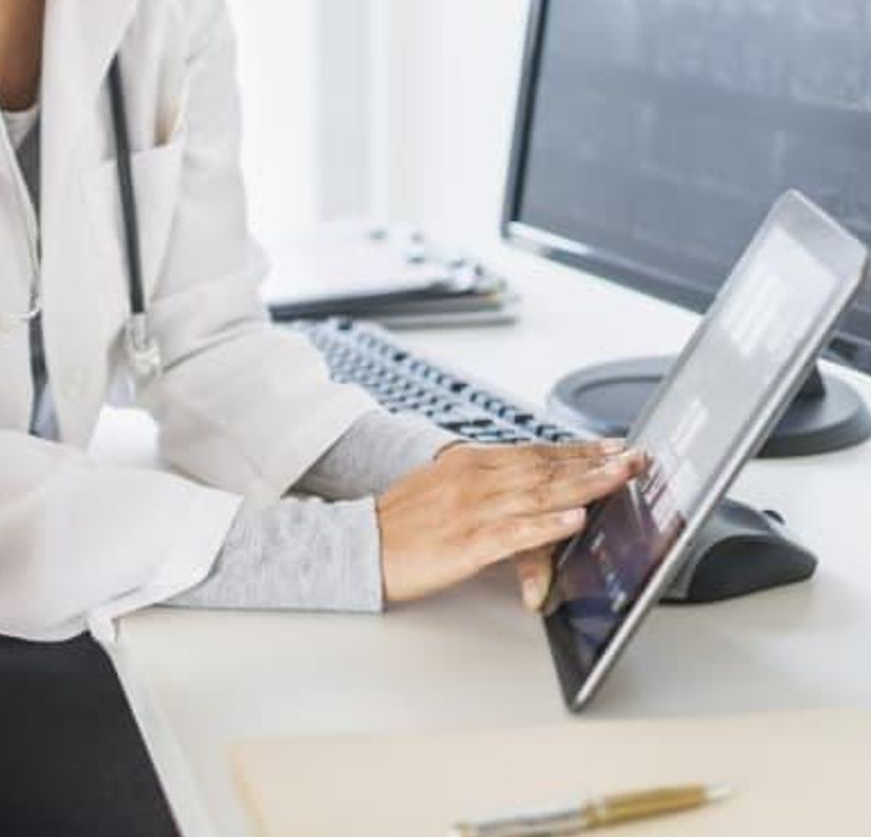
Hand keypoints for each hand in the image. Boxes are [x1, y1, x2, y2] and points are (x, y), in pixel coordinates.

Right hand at [376, 439, 645, 605]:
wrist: (357, 545)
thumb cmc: (399, 522)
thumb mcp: (442, 490)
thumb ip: (484, 486)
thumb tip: (522, 486)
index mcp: (467, 463)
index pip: (534, 452)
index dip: (578, 450)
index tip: (614, 446)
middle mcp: (473, 479)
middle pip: (545, 468)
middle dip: (595, 464)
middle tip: (635, 458)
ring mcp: (471, 510)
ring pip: (538, 494)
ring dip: (584, 485)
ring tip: (619, 478)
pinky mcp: (466, 544)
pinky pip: (514, 533)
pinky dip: (546, 525)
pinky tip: (574, 519)